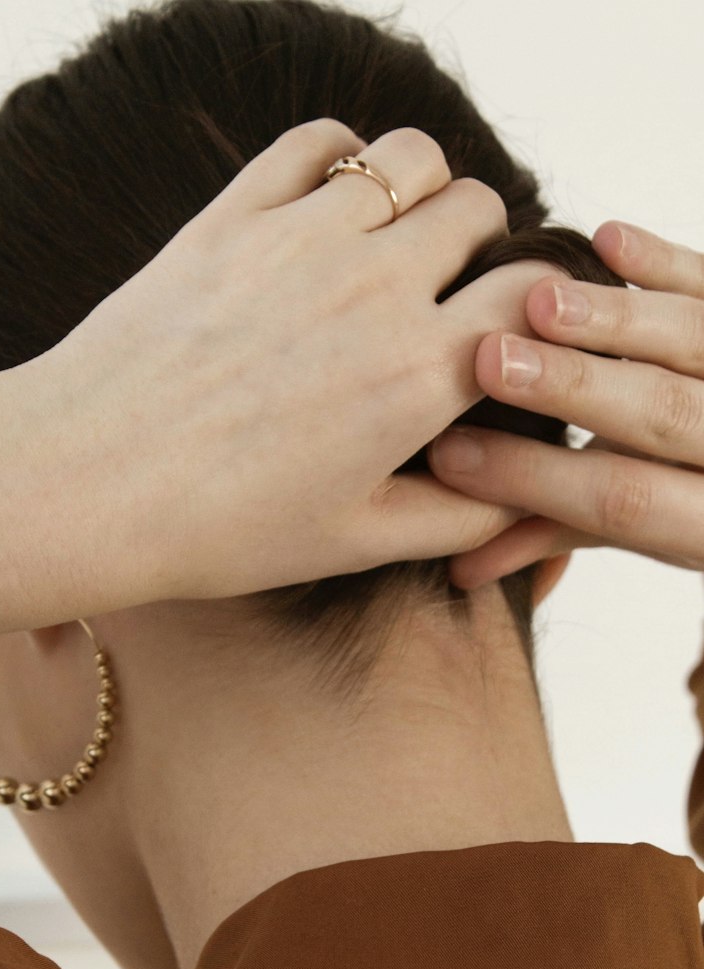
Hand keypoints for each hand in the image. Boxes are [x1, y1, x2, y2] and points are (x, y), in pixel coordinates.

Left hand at [21, 119, 563, 608]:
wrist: (86, 486)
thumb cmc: (216, 530)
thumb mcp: (353, 542)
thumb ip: (456, 514)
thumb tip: (519, 487)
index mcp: (419, 376)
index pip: (532, 299)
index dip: (534, 314)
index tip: (504, 337)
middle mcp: (376, 291)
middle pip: (481, 211)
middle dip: (478, 247)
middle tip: (441, 291)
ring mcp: (303, 241)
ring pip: (412, 158)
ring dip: (419, 191)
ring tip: (389, 242)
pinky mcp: (235, 214)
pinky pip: (319, 143)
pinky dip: (341, 160)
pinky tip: (325, 209)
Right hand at [425, 222, 703, 587]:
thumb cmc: (697, 502)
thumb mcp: (647, 533)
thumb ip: (560, 534)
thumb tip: (463, 565)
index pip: (624, 502)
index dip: (537, 479)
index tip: (451, 454)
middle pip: (661, 414)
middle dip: (572, 386)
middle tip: (491, 361)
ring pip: (692, 339)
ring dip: (611, 318)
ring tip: (538, 302)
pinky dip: (667, 260)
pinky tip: (607, 240)